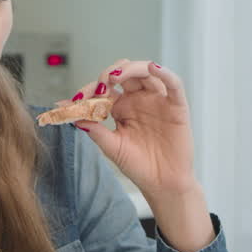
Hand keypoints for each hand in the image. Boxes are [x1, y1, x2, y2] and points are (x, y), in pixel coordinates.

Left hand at [64, 59, 197, 198]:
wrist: (162, 183)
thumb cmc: (138, 165)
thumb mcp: (113, 148)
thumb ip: (96, 131)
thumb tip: (75, 118)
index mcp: (121, 107)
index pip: (104, 89)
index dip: (89, 90)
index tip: (75, 100)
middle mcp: (139, 99)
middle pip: (124, 73)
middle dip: (109, 74)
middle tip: (99, 85)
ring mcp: (158, 101)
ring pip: (146, 72)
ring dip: (130, 69)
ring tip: (115, 76)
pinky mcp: (176, 106)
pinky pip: (174, 84)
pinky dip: (165, 73)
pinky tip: (153, 68)